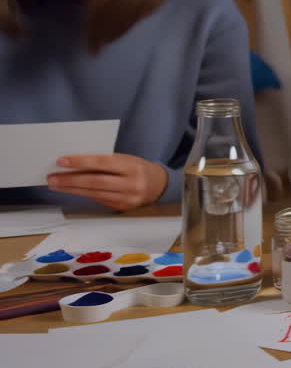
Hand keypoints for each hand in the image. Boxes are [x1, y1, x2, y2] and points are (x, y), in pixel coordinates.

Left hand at [47, 153, 168, 209]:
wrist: (159, 185)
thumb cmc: (138, 168)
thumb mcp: (126, 159)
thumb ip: (106, 161)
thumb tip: (76, 163)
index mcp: (132, 166)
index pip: (103, 163)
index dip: (81, 162)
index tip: (61, 161)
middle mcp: (131, 184)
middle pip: (96, 182)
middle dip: (71, 180)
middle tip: (52, 177)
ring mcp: (127, 199)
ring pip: (94, 194)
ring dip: (72, 189)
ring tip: (56, 184)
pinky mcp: (122, 208)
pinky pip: (98, 200)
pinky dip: (83, 194)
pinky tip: (72, 191)